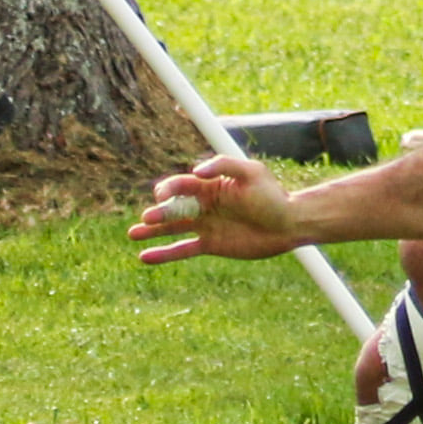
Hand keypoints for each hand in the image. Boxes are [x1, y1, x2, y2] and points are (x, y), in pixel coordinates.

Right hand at [128, 155, 299, 263]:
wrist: (289, 224)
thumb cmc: (273, 196)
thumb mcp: (252, 172)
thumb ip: (224, 165)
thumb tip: (196, 170)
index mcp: (210, 185)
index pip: (181, 185)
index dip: (168, 189)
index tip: (162, 195)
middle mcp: (204, 204)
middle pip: (173, 207)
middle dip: (158, 212)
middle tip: (148, 219)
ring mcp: (206, 225)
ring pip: (172, 228)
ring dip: (152, 231)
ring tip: (133, 234)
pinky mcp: (211, 244)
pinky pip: (183, 249)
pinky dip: (164, 253)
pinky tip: (144, 257)